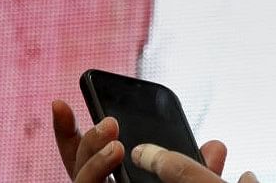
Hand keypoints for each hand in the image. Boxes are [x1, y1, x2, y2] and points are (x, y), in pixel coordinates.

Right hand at [52, 100, 238, 182]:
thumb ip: (195, 173)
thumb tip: (215, 146)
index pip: (87, 159)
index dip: (69, 132)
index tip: (60, 102)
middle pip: (78, 166)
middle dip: (86, 138)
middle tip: (109, 120)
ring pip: (80, 180)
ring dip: (93, 153)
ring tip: (115, 138)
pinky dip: (96, 172)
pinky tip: (116, 155)